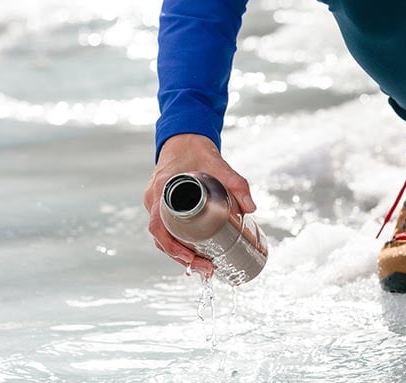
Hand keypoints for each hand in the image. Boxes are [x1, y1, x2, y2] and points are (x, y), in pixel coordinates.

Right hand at [143, 134, 256, 277]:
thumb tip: (251, 208)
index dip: (172, 246)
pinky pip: (165, 229)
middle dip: (181, 257)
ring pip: (163, 236)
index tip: (190, 258)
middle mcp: (154, 199)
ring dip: (180, 253)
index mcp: (161, 190)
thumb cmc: (197, 150)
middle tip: (206, 268)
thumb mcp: (219, 164)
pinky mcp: (162, 205)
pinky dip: (177, 243)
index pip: (158, 226)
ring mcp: (156, 203)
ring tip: (204, 266)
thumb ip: (237, 184)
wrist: (184, 137)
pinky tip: (193, 254)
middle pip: (161, 237)